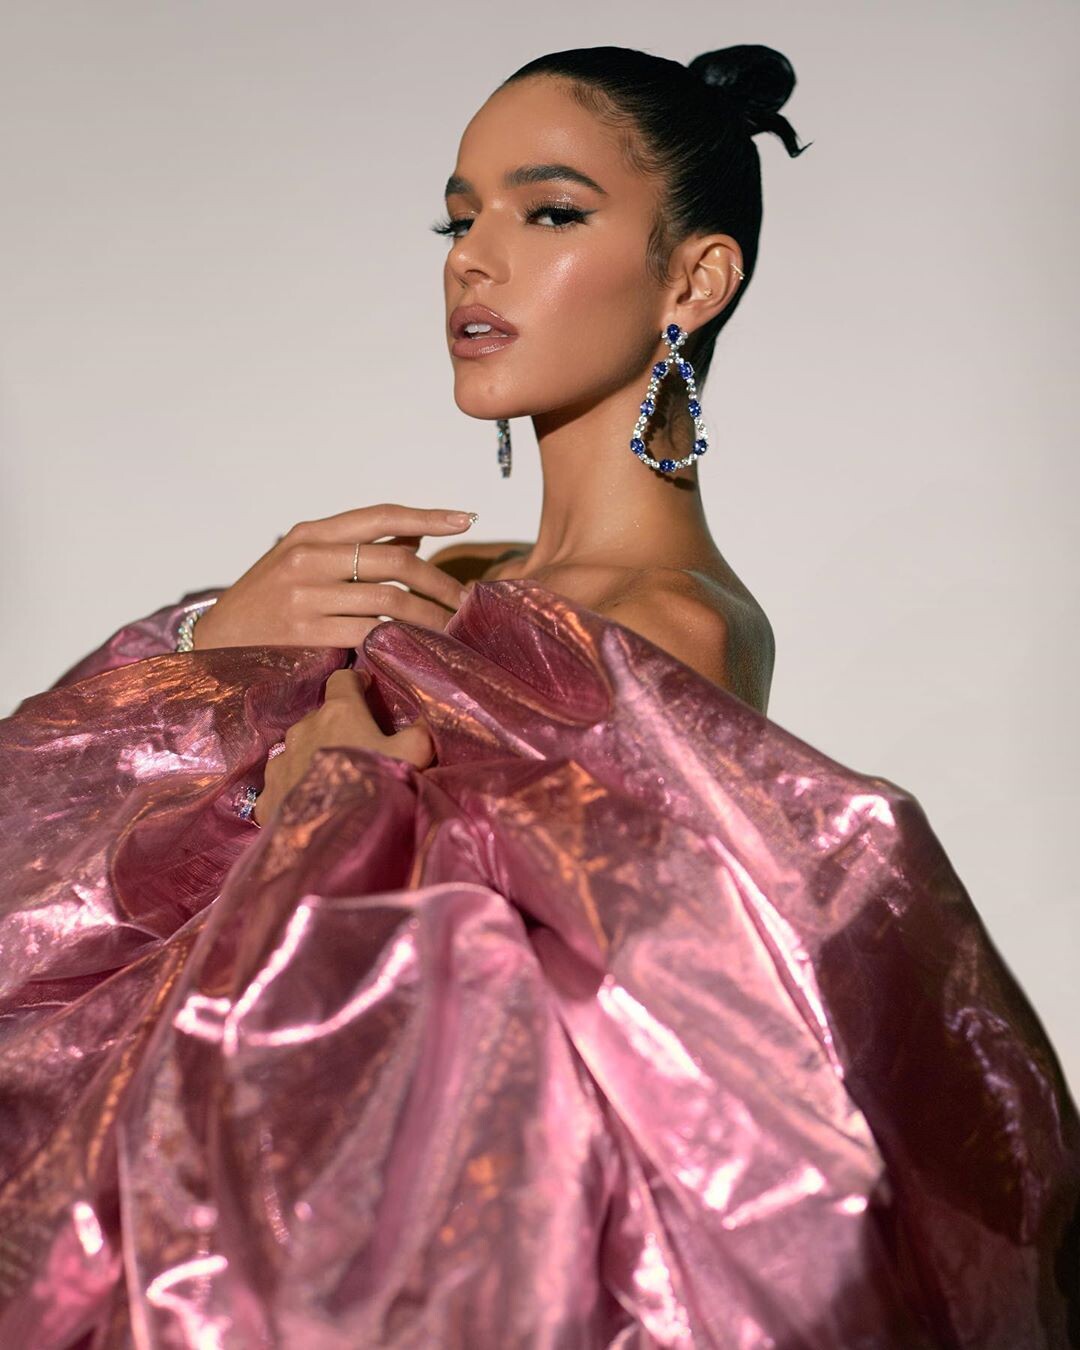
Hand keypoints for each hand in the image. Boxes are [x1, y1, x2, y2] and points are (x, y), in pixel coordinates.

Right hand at [193, 503, 476, 649]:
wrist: (215, 642)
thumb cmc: (268, 601)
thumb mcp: (303, 562)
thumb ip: (355, 549)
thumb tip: (415, 538)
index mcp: (310, 533)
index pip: (380, 516)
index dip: (427, 516)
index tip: (465, 518)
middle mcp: (308, 558)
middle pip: (394, 562)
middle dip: (440, 581)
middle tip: (466, 599)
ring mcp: (306, 596)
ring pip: (389, 600)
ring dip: (430, 615)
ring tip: (452, 626)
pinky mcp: (306, 634)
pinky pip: (369, 633)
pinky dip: (400, 638)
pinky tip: (418, 645)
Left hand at [253, 669, 434, 826]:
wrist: (336, 841)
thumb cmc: (377, 788)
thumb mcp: (413, 755)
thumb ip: (419, 733)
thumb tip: (423, 722)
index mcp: (338, 712)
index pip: (342, 679)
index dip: (356, 682)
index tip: (366, 688)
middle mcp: (303, 729)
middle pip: (319, 717)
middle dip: (336, 727)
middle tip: (356, 748)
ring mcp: (281, 761)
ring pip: (296, 749)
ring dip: (311, 756)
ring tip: (330, 782)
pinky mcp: (267, 794)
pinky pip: (281, 783)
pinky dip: (293, 789)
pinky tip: (308, 806)